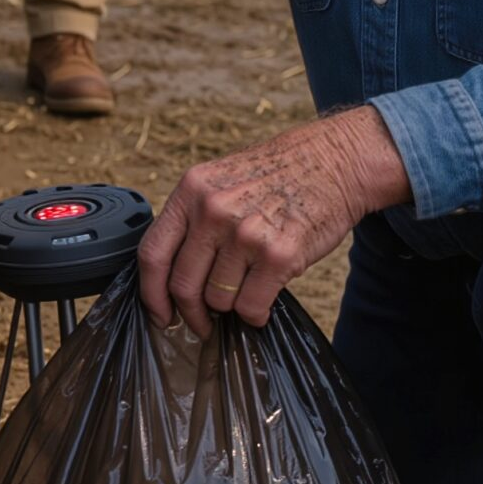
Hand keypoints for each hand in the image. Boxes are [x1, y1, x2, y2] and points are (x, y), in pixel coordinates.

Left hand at [138, 107, 410, 336]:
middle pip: (183, 286)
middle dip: (192, 314)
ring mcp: (245, 233)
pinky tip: (266, 294)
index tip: (160, 314)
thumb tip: (170, 276)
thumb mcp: (220, 180)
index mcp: (192, 189)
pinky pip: (251, 308)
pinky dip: (256, 313)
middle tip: (203, 322)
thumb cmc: (275, 175)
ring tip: (248, 284)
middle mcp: (213, 209)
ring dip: (231, 305)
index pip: (153, 253)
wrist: (331, 161)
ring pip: (219, 301)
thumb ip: (194, 219)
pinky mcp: (278, 255)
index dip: (151, 294)